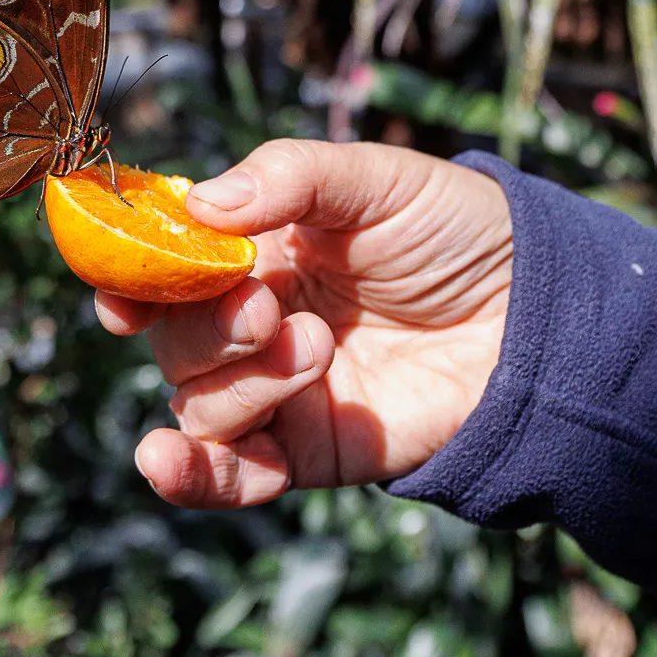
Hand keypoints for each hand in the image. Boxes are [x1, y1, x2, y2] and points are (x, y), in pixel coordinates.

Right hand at [95, 139, 512, 508]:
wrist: (537, 316)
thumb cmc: (456, 232)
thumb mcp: (376, 179)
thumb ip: (289, 178)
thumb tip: (200, 207)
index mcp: (255, 249)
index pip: (163, 265)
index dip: (128, 275)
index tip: (119, 287)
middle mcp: (252, 321)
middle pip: (173, 339)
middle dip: (206, 326)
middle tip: (267, 307)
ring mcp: (277, 390)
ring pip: (197, 403)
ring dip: (240, 382)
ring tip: (319, 349)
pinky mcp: (307, 450)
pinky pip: (228, 477)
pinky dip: (193, 477)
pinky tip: (169, 462)